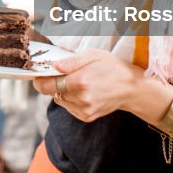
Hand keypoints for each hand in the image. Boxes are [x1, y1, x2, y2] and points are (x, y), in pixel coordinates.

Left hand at [32, 48, 156, 123]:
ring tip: (80, 82)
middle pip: (52, 92)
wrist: (132, 88)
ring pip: (60, 100)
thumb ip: (71, 61)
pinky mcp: (87, 117)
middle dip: (54, 83)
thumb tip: (54, 66)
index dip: (40, 80)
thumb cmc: (113, 68)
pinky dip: (71, 99)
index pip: (46, 86)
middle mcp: (81, 98)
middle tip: (66, 74)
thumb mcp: (93, 55)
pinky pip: (69, 107)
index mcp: (81, 81)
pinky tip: (84, 92)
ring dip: (63, 91)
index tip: (41, 74)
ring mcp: (84, 110)